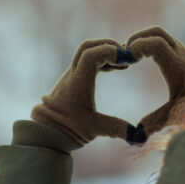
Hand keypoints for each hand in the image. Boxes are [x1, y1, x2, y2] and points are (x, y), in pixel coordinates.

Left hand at [30, 38, 145, 147]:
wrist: (45, 132)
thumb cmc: (67, 130)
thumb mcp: (94, 129)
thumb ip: (117, 129)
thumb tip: (140, 137)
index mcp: (78, 83)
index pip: (90, 55)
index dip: (108, 52)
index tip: (126, 59)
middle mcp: (73, 75)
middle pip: (88, 47)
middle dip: (108, 46)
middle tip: (126, 55)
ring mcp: (72, 76)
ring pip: (87, 52)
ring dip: (105, 52)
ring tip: (125, 63)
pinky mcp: (73, 79)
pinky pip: (87, 61)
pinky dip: (102, 60)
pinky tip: (116, 69)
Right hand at [126, 26, 184, 137]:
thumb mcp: (175, 114)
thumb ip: (154, 122)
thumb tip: (135, 137)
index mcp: (177, 65)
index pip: (156, 42)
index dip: (138, 46)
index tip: (128, 59)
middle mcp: (181, 53)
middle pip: (155, 31)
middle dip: (137, 38)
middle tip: (125, 53)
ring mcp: (183, 50)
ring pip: (159, 33)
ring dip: (143, 39)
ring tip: (131, 56)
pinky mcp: (183, 52)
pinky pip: (163, 39)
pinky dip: (150, 43)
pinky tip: (142, 58)